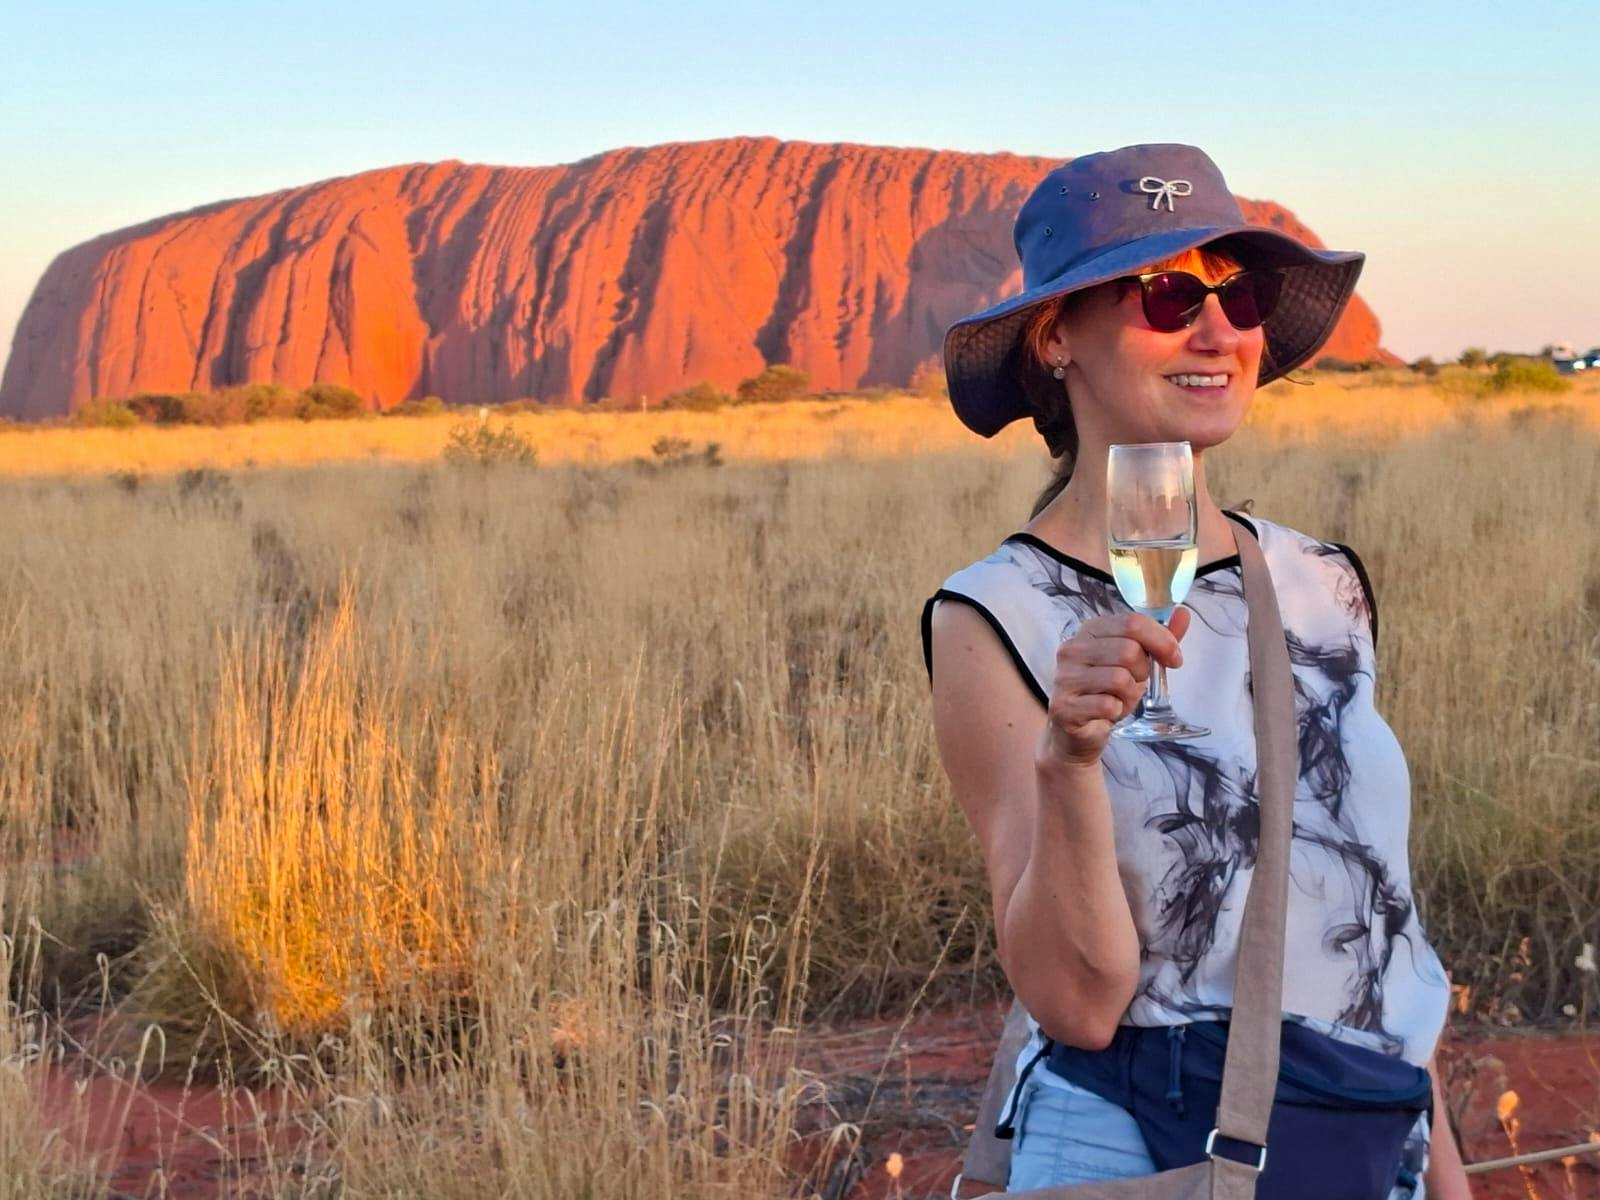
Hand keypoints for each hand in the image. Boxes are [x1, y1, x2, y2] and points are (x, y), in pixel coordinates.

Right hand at [1037, 608, 1192, 769]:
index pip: (1132, 622)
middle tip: (1137, 682)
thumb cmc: (1108, 692)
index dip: (1162, 640)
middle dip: (1143, 671)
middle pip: (1128, 650)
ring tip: (1120, 698)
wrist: (1078, 731)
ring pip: (1119, 678)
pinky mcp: (1064, 706)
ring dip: (1130, 694)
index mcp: (1090, 630)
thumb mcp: (1136, 663)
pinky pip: (1107, 705)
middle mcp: (1072, 649)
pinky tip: (1108, 712)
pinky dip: (1117, 711)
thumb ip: (1158, 639)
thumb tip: (1183, 613)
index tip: (1174, 658)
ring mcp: (1065, 677)